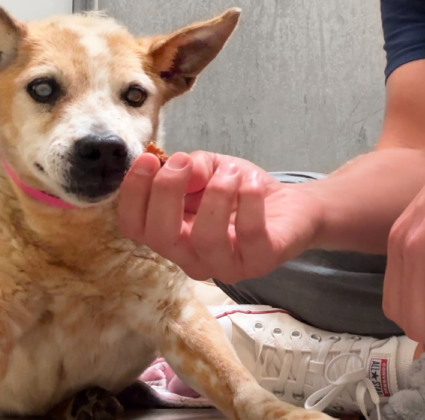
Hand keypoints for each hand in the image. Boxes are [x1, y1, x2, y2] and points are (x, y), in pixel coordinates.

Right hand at [118, 151, 323, 283]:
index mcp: (172, 236)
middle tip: (184, 162)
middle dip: (166, 191)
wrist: (290, 206)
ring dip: (216, 193)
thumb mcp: (210, 169)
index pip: (135, 227)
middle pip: (161, 237)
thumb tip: (180, 166)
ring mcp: (225, 266)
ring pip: (206, 239)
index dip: (133, 193)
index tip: (149, 159)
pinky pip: (249, 234)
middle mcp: (192, 258)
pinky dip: (248, 200)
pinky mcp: (260, 261)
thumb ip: (192, 166)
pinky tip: (252, 181)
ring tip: (231, 171)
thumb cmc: (240, 190)